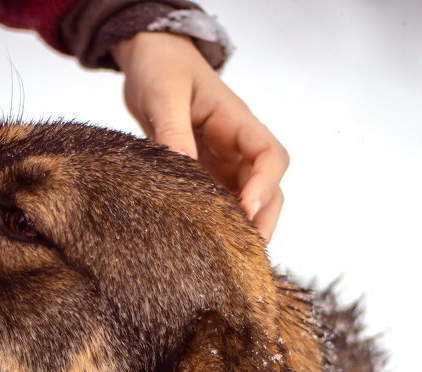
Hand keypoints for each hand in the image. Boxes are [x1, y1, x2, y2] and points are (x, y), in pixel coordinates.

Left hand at [111, 31, 287, 241]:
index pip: (270, 156)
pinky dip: (219, 227)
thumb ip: (173, 128)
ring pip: (248, 203)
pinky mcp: (205, 177)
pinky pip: (221, 205)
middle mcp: (237, 147)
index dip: (264, 185)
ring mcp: (224, 164)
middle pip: (268, 189)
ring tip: (226, 261)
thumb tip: (182, 163)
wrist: (150, 61)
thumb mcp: (163, 94)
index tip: (247, 210)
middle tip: (242, 256)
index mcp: (237, 123)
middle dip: (261, 221)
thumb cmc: (162, 68)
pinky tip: (203, 249)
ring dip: (243, 230)